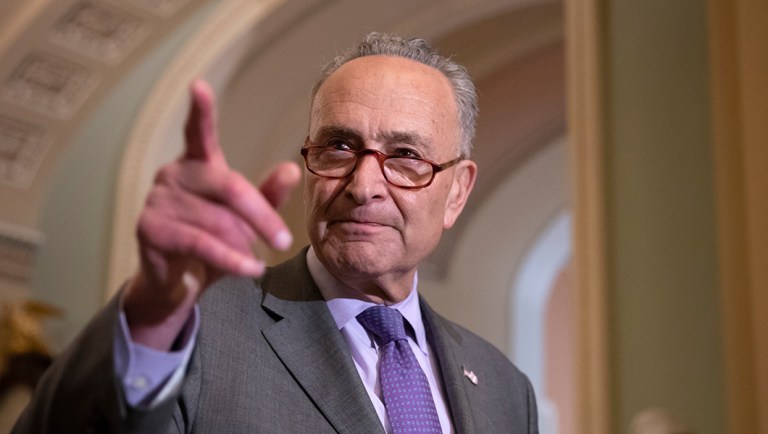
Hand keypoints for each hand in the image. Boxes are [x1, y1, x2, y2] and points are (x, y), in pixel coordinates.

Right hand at [123, 80, 300, 349]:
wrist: (180, 282)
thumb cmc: (216, 241)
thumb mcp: (247, 220)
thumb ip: (267, 196)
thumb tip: (291, 168)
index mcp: (198, 163)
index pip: (199, 132)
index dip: (200, 111)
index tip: (199, 86)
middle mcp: (174, 174)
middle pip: (228, 186)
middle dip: (261, 216)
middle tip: (284, 241)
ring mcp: (158, 199)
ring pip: (217, 221)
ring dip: (242, 245)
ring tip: (253, 260)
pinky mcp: (149, 228)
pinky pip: (200, 243)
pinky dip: (231, 260)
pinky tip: (250, 269)